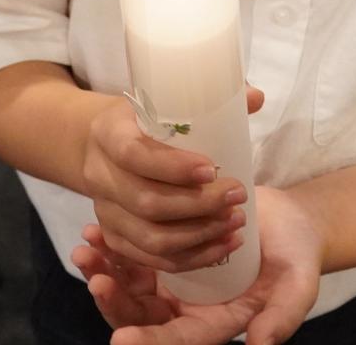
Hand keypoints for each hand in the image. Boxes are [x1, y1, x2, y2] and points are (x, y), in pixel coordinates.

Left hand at [73, 184, 325, 344]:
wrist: (288, 221)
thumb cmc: (298, 256)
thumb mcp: (297, 286)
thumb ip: (281, 317)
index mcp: (214, 325)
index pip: (176, 340)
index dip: (149, 341)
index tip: (121, 340)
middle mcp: (186, 309)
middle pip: (140, 316)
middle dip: (114, 301)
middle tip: (96, 279)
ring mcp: (172, 281)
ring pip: (127, 287)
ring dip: (103, 272)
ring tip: (85, 251)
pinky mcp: (164, 252)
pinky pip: (130, 257)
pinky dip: (111, 247)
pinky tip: (94, 231)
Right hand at [79, 93, 249, 273]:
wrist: (101, 146)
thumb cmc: (141, 121)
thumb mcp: (161, 101)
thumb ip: (207, 101)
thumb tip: (255, 96)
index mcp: (108, 133)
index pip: (134, 154)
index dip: (173, 166)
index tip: (211, 168)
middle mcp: (100, 175)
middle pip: (146, 202)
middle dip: (199, 205)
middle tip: (237, 196)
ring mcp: (105, 212)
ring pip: (151, 238)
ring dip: (199, 235)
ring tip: (236, 222)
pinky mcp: (114, 237)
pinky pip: (153, 258)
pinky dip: (191, 258)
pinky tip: (223, 247)